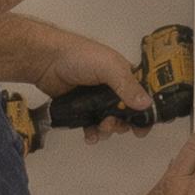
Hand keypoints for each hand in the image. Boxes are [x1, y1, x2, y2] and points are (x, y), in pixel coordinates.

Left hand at [29, 25, 151, 145]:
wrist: (47, 62)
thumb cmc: (81, 57)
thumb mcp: (109, 67)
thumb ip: (127, 86)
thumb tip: (147, 105)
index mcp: (126, 76)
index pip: (144, 96)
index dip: (147, 112)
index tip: (145, 126)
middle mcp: (115, 90)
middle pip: (128, 115)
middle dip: (124, 124)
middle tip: (113, 123)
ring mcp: (98, 102)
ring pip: (111, 123)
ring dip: (108, 130)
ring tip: (100, 127)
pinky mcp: (83, 111)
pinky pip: (93, 127)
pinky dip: (93, 134)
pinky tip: (89, 136)